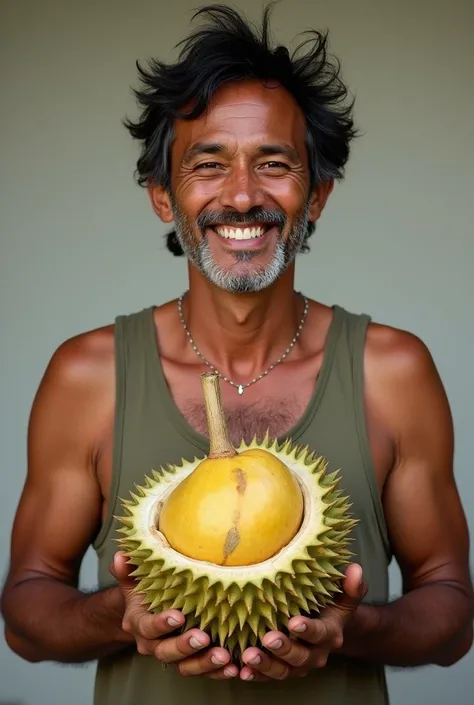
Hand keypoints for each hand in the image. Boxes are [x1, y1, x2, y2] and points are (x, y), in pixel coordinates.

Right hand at [110, 552, 237, 678]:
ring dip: (204, 663)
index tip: (178, 616)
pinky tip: (232, 668)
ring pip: (185, 666)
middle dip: (185, 646)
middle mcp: (153, 644)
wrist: (144, 616)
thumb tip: (121, 555)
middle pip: (166, 651)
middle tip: (203, 637)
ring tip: (223, 656)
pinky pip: (203, 672)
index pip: (148, 627)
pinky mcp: (190, 662)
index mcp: (140, 624)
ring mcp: (172, 656)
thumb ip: (127, 571)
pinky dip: (217, 673)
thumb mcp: (134, 582)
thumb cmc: (144, 594)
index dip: (161, 624)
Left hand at [239, 563, 366, 680]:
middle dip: (283, 648)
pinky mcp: (281, 669)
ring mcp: (297, 664)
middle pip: (299, 656)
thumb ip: (350, 586)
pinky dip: (255, 676)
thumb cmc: (330, 607)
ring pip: (282, 670)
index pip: (319, 633)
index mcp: (329, 634)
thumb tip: (356, 569)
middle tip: (268, 638)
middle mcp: (314, 654)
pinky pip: (267, 677)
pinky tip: (241, 672)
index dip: (307, 629)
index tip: (294, 622)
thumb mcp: (343, 597)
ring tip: (249, 656)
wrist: (328, 630)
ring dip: (265, 665)